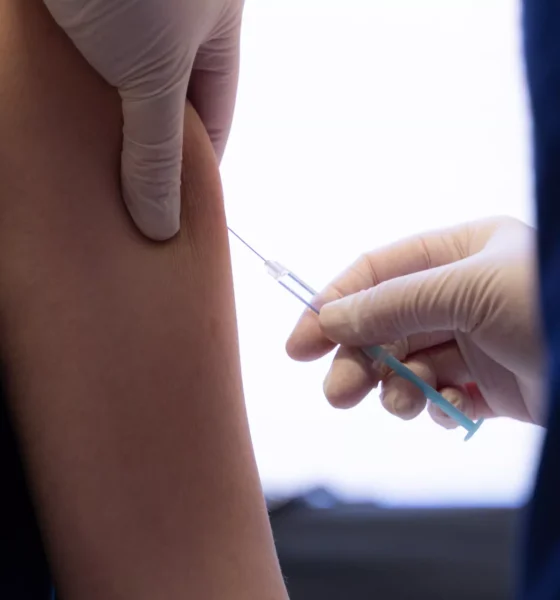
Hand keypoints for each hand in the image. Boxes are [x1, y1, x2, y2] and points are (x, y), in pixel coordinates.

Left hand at [44, 0, 243, 239]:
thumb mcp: (153, 71)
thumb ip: (156, 151)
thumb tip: (162, 224)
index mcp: (213, 29)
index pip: (211, 117)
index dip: (196, 168)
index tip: (175, 211)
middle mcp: (171, 19)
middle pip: (161, 105)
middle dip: (145, 152)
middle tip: (129, 205)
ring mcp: (122, 11)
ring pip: (112, 86)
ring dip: (97, 128)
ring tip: (85, 178)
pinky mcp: (72, 10)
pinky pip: (70, 64)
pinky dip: (61, 97)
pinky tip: (48, 128)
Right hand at [287, 217, 543, 428]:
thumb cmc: (549, 306)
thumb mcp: (465, 291)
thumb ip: (391, 304)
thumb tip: (329, 318)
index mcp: (456, 254)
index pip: (375, 274)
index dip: (332, 305)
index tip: (299, 344)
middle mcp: (461, 294)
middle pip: (384, 325)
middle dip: (358, 359)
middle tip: (338, 394)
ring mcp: (474, 340)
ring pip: (406, 365)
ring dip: (395, 388)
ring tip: (402, 405)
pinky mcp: (489, 386)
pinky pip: (440, 396)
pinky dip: (435, 408)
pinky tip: (452, 411)